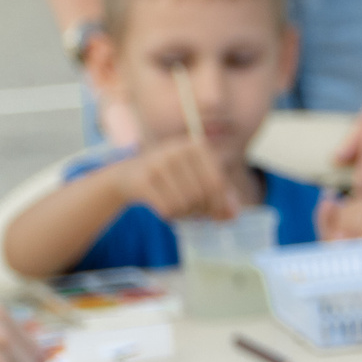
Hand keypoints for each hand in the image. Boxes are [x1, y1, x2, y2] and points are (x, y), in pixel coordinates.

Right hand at [116, 139, 239, 220]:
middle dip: (200, 210)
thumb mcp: (198, 181)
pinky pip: (167, 208)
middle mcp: (176, 149)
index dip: (219, 204)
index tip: (215, 214)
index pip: (217, 183)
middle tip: (193, 213)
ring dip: (184, 214)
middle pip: (201, 194)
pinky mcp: (141, 179)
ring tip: (178, 209)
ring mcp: (157, 162)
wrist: (127, 175)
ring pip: (184, 203)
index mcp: (196, 145)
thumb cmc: (172, 179)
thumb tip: (233, 216)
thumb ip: (220, 197)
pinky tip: (164, 209)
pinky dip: (169, 215)